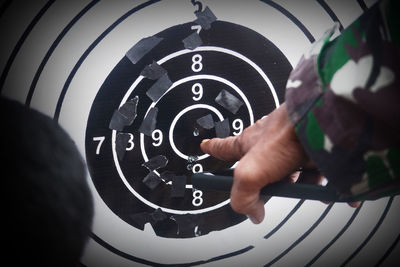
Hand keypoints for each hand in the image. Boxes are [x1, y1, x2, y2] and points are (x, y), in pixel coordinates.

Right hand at [201, 103, 309, 223]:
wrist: (319, 123)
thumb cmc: (284, 135)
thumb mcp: (250, 173)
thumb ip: (243, 197)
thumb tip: (252, 213)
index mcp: (246, 144)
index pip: (223, 147)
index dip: (213, 148)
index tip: (205, 145)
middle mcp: (267, 142)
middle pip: (261, 166)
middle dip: (268, 180)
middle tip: (273, 187)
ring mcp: (289, 143)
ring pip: (289, 169)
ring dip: (296, 182)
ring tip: (301, 185)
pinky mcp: (310, 147)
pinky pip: (312, 169)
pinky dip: (315, 180)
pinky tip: (318, 185)